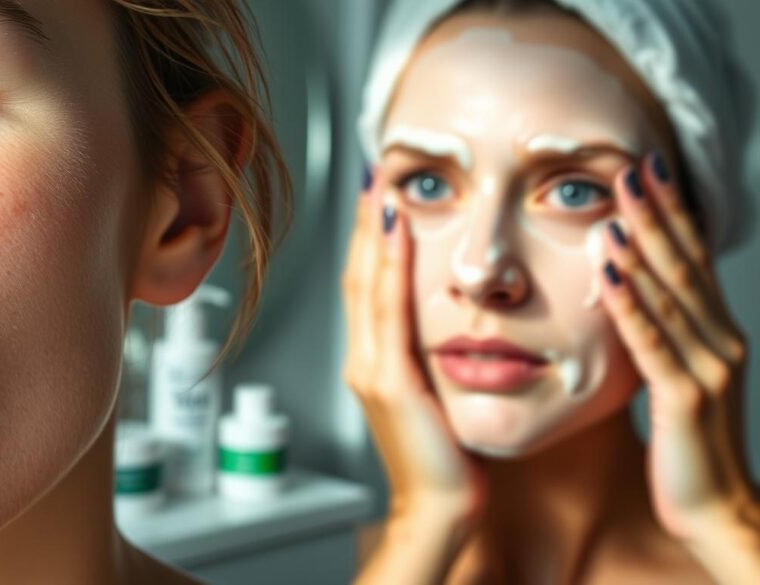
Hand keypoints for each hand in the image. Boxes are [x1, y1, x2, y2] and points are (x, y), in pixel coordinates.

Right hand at [343, 176, 483, 583]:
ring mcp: (371, 370)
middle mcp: (364, 360)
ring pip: (368, 287)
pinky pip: (389, 313)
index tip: (382, 201)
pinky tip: (398, 235)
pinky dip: (390, 268)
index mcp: (374, 362)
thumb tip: (450, 327)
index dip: (371, 242)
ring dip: (375, 235)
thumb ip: (431, 360)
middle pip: (360, 278)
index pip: (368, 288)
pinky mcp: (390, 382)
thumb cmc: (446, 460)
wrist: (440, 508)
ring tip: (383, 191)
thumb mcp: (436, 397)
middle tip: (375, 178)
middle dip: (367, 226)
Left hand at [600, 153, 759, 576]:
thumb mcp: (676, 376)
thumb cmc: (688, 443)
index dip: (669, 214)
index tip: (646, 169)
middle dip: (658, 213)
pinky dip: (630, 306)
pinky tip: (609, 275)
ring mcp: (707, 367)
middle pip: (684, 265)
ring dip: (642, 248)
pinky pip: (651, 344)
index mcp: (713, 332)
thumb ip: (662, 334)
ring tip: (617, 205)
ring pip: (670, 296)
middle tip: (634, 164)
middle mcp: (719, 340)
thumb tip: (631, 290)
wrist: (715, 507)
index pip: (690, 260)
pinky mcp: (685, 398)